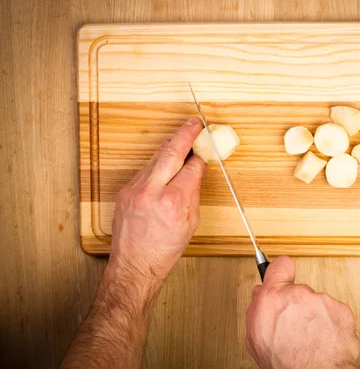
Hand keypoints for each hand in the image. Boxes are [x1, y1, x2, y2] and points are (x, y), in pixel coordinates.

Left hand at [109, 117, 205, 281]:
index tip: (205, 147)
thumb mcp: (191, 223)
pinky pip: (145, 170)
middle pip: (171, 152)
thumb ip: (193, 192)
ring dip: (170, 148)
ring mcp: (135, 190)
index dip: (200, 156)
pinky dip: (157, 164)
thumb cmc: (164, 250)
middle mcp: (151, 192)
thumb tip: (196, 171)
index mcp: (173, 202)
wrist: (135, 265)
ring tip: (181, 138)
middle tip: (194, 123)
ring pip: (155, 159)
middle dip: (184, 135)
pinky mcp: (125, 191)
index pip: (191, 167)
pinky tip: (165, 163)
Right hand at [246, 256, 359, 368]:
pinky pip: (333, 312)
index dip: (280, 271)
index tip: (282, 272)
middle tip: (294, 326)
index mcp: (273, 299)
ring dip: (314, 317)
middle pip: (297, 291)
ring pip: (317, 303)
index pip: (279, 266)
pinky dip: (330, 324)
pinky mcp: (341, 310)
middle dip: (296, 305)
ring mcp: (322, 301)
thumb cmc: (286, 363)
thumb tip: (259, 297)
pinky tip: (323, 340)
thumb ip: (256, 311)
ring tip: (310, 339)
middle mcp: (298, 295)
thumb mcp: (256, 339)